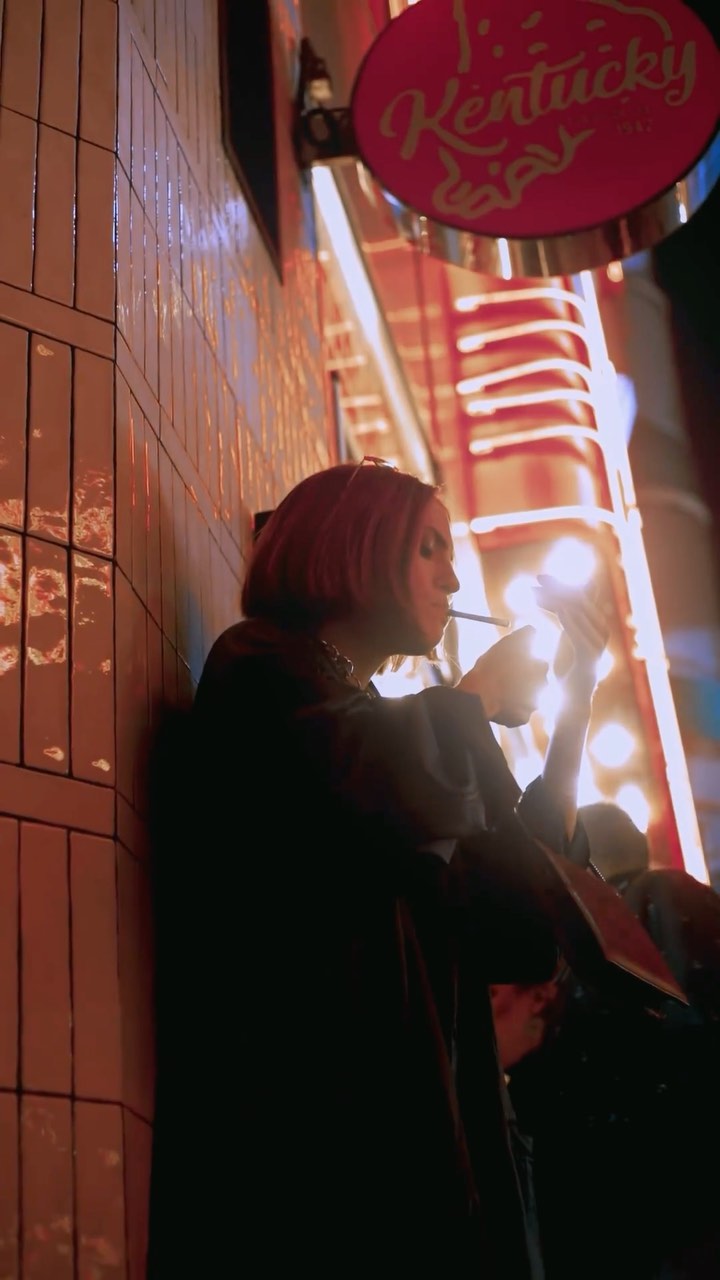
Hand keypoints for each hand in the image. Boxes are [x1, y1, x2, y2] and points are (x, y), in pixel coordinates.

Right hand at [457, 624, 548, 726]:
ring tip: (502, 691)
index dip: (525, 662)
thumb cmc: (491, 666)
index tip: (512, 663)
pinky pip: (519, 714)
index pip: (539, 662)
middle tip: (506, 677)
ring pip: (528, 697)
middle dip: (525, 679)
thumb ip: (526, 635)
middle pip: (536, 681)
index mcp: (540, 666)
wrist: (478, 696)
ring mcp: (533, 704)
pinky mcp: (522, 718)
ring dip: (519, 694)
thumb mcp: (507, 643)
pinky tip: (500, 704)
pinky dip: (512, 710)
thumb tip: (535, 630)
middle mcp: (542, 686)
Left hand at [534, 575, 608, 698]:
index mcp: (593, 626)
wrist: (571, 701)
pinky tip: (559, 610)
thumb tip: (554, 602)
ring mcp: (597, 646)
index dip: (560, 585)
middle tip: (538, 578)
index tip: (540, 577)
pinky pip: (581, 636)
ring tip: (539, 593)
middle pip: (580, 601)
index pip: (578, 598)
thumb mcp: (563, 641)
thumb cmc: (566, 670)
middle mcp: (599, 632)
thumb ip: (563, 622)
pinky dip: (570, 622)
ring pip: (581, 615)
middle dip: (558, 587)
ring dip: (558, 601)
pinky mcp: (590, 660)